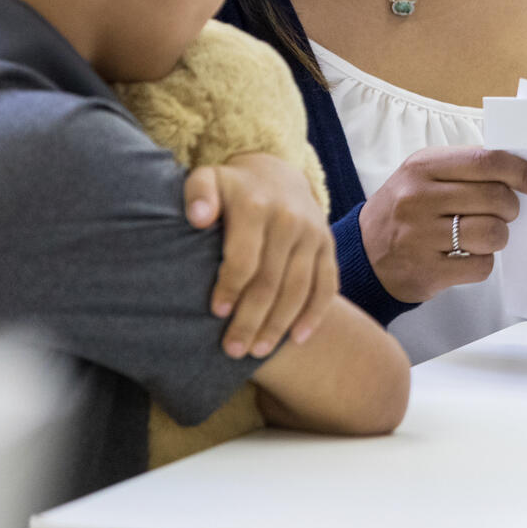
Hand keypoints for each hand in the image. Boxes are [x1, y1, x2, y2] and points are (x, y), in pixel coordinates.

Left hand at [185, 153, 336, 359]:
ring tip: (259, 352)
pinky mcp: (328, 245)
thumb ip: (198, 194)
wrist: (277, 175)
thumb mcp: (208, 179)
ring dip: (279, 324)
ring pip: (299, 288)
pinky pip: (327, 284)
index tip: (215, 313)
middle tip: (233, 350)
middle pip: (271, 280)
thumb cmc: (231, 189)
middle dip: (252, 320)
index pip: (244, 258)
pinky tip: (299, 339)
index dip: (230, 289)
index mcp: (257, 206)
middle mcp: (290, 219)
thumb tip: (199, 218)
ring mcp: (314, 234)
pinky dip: (315, 314)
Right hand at [358, 148, 526, 304]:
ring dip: (498, 237)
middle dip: (511, 208)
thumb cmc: (404, 210)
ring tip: (480, 236)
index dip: (526, 173)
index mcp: (423, 166)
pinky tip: (464, 257)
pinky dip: (482, 262)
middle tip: (501, 213)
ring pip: (494, 233)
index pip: (489, 161)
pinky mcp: (426, 271)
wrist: (360, 255)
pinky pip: (481, 265)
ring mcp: (420, 236)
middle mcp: (419, 197)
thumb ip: (467, 169)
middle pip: (496, 198)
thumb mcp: (424, 176)